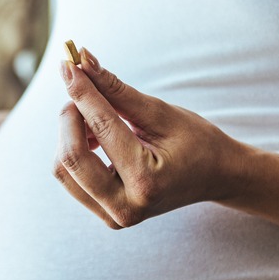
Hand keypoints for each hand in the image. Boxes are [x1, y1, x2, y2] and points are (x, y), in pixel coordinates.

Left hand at [53, 48, 249, 228]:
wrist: (215, 177)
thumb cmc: (195, 141)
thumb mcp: (160, 112)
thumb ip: (116, 90)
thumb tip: (82, 62)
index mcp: (146, 182)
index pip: (101, 129)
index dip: (82, 92)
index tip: (68, 65)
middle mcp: (126, 208)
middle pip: (70, 158)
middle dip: (70, 116)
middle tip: (83, 91)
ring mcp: (114, 217)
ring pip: (63, 170)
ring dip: (69, 135)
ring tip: (96, 119)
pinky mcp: (106, 216)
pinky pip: (71, 179)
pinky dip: (75, 151)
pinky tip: (96, 138)